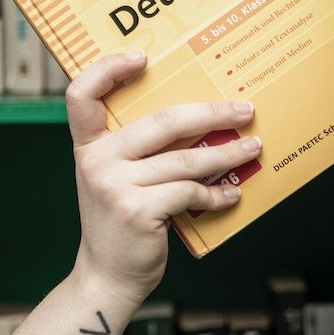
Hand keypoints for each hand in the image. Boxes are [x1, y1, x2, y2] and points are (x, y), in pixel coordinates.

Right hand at [66, 51, 259, 306]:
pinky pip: (190, 192)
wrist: (106, 276)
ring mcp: (115, 186)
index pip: (81, 94)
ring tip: (252, 148)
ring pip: (185, 159)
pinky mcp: (139, 211)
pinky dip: (216, 194)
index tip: (142, 57)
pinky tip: (232, 194)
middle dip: (210, 113)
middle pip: (160, 121)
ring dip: (226, 154)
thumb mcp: (112, 178)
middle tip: (243, 110)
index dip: (107, 69)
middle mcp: (96, 160)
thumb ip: (135, 151)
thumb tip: (198, 122)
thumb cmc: (118, 222)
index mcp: (87, 145)